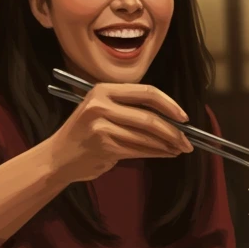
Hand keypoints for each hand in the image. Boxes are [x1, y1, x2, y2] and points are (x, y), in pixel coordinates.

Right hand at [48, 83, 193, 183]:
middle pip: (149, 117)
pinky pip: (139, 150)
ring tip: (180, 149)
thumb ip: (129, 110)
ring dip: (168, 145)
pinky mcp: (105, 146)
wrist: (60, 157)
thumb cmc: (85, 134)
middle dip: (173, 131)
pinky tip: (167, 154)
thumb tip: (170, 119)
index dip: (169, 105)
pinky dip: (157, 153)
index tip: (184, 118)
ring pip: (146, 136)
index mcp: (104, 90)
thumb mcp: (102, 111)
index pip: (146, 92)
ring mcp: (102, 126)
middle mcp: (102, 105)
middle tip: (188, 142)